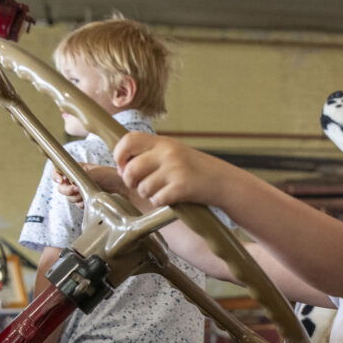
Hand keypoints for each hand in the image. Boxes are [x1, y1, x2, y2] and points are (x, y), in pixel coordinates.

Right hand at [52, 163, 125, 207]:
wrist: (125, 190)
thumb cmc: (112, 177)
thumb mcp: (94, 172)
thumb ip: (79, 175)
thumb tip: (69, 181)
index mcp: (77, 169)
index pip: (59, 171)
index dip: (56, 176)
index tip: (60, 180)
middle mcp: (77, 180)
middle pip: (61, 187)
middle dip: (68, 190)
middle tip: (77, 189)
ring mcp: (81, 192)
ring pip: (69, 198)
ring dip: (77, 197)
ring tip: (88, 194)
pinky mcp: (86, 202)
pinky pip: (78, 205)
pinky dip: (83, 204)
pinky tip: (91, 200)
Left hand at [114, 132, 232, 207]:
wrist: (223, 181)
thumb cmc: (194, 169)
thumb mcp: (173, 153)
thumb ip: (150, 154)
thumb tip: (121, 167)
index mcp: (163, 142)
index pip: (129, 140)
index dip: (119, 154)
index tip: (122, 166)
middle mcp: (168, 153)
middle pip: (131, 169)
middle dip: (130, 182)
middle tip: (139, 185)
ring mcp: (175, 169)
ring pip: (143, 188)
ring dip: (148, 194)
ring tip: (160, 191)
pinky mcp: (182, 187)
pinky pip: (157, 199)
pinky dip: (160, 202)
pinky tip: (170, 198)